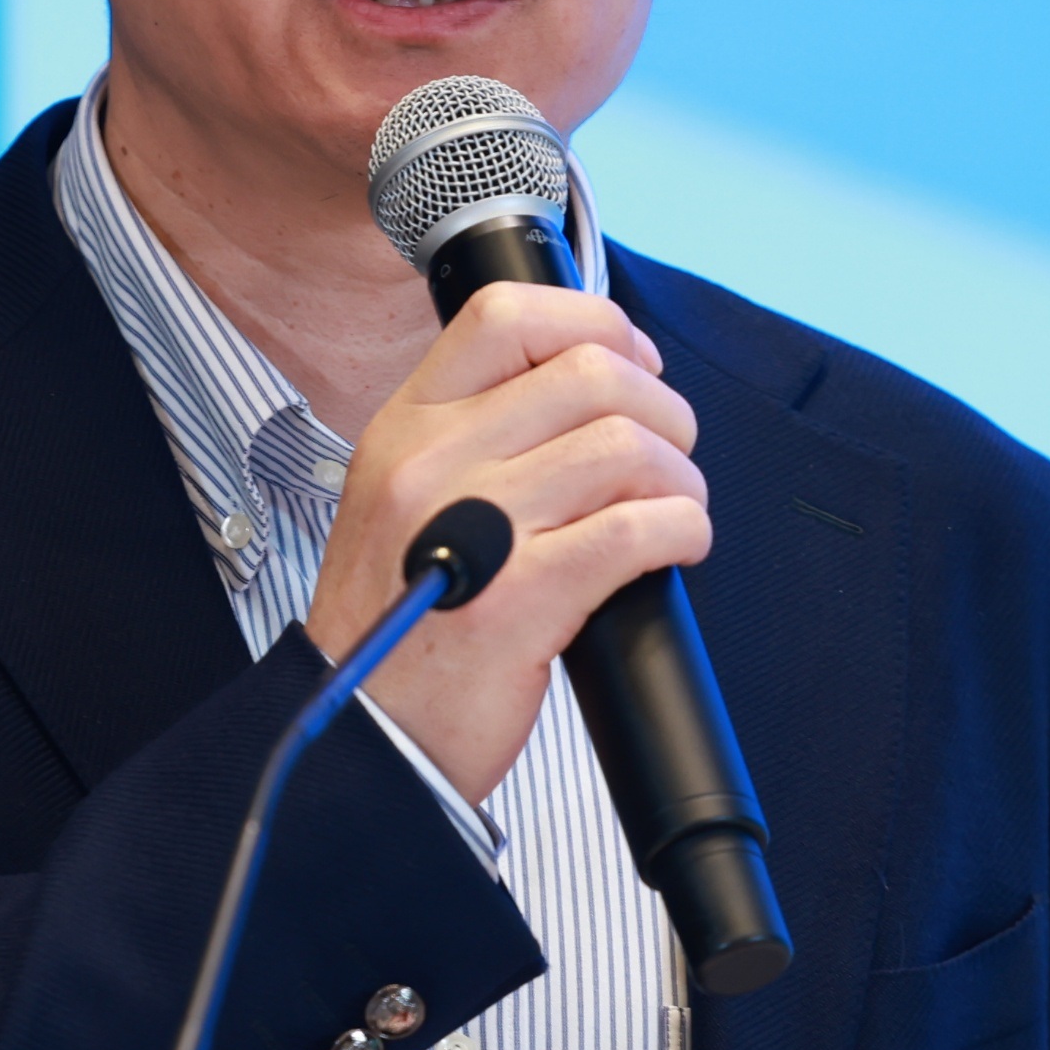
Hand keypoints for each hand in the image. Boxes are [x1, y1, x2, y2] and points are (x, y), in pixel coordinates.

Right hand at [304, 280, 709, 796]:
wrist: (367, 734)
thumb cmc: (399, 623)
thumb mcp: (402, 497)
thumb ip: (473, 435)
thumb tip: (589, 383)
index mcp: (407, 426)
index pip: (506, 315)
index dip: (596, 322)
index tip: (634, 362)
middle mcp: (435, 462)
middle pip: (590, 373)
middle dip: (661, 408)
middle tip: (670, 454)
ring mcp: (479, 526)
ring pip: (625, 445)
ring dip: (678, 476)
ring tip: (674, 507)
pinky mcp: (525, 597)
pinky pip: (637, 528)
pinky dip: (682, 530)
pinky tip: (677, 546)